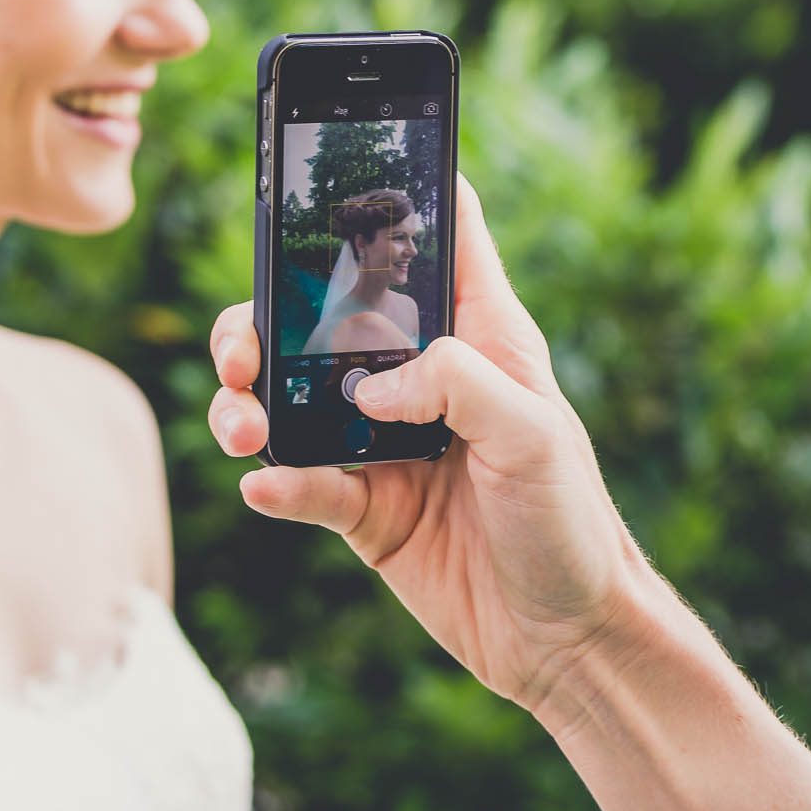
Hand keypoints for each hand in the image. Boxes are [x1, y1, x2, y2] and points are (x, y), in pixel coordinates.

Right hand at [207, 174, 651, 717]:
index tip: (333, 170)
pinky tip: (265, 486)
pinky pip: (300, 481)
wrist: (564, 639)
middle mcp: (422, 378)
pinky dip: (275, 481)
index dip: (395, 190)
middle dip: (266, 318)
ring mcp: (384, 440)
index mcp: (478, 335)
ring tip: (239, 423)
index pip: (438, 234)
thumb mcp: (533, 435)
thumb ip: (455, 386)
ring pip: (291, 395)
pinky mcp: (363, 507)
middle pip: (323, 315)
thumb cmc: (572, 523)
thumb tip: (367, 385)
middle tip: (243, 349)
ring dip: (250, 400)